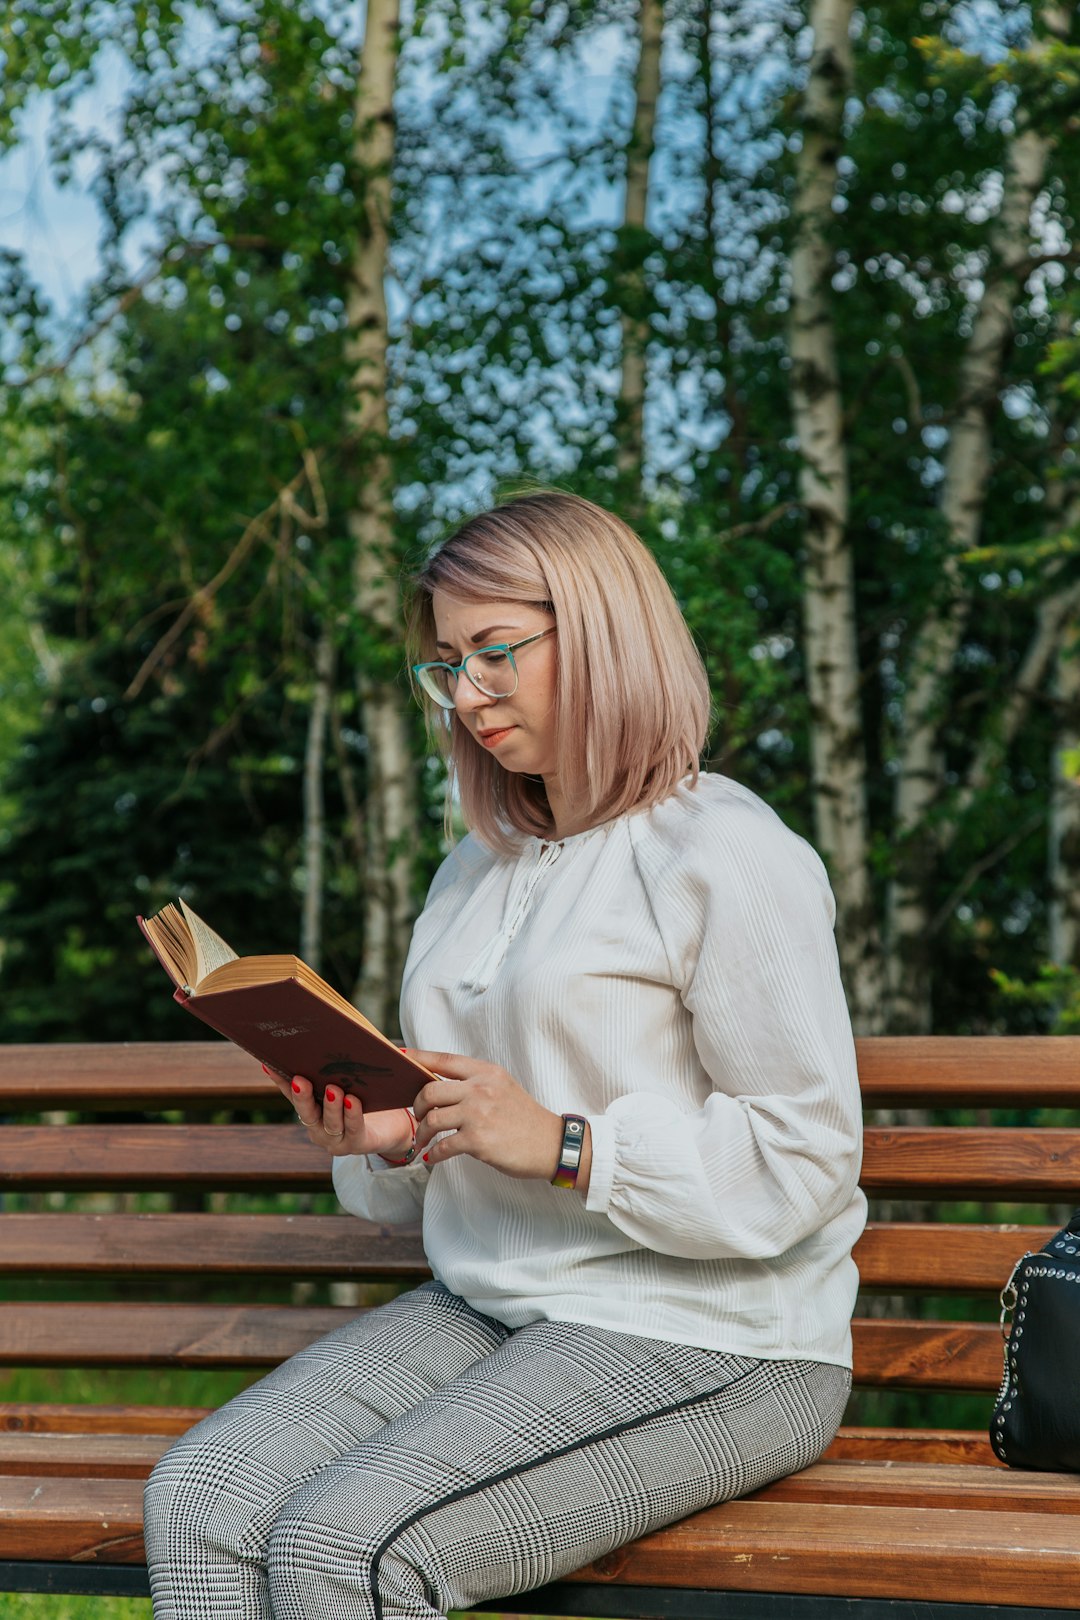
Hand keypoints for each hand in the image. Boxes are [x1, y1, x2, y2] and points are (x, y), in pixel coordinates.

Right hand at [265, 1067, 415, 1161]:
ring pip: (330, 1123)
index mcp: (312, 1110)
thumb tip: (336, 1037)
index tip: (270, 1064)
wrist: (393, 1128)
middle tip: (300, 1079)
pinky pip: (353, 1129)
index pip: (292, 1095)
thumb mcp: (350, 1082)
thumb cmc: (367, 1100)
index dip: (280, 1081)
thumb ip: (337, 1068)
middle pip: (307, 1112)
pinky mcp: (357, 1144)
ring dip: (331, 1106)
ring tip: (333, 1089)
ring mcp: (336, 1140)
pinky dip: (352, 1115)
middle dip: (302, 1096)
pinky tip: (353, 1101)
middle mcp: (319, 1128)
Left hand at [406, 1048, 589, 1189]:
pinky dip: (433, 1154)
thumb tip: (439, 1084)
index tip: (400, 1059)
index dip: (418, 1058)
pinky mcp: (478, 1140)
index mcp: (486, 1072)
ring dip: (422, 1132)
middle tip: (418, 1117)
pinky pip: (442, 1146)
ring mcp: (478, 1114)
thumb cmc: (523, 1118)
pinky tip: (433, 1157)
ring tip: (423, 1141)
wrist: (551, 1144)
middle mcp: (481, 1088)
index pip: (444, 1060)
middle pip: (429, 1090)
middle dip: (417, 1106)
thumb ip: (475, 1083)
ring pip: (432, 1118)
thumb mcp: (503, 1087)